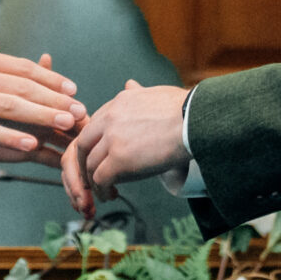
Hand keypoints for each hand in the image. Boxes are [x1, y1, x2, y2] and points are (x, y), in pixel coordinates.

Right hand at [0, 39, 83, 157]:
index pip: (22, 67)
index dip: (51, 79)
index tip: (72, 89)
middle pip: (23, 86)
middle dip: (56, 99)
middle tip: (80, 110)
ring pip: (11, 106)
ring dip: (43, 115)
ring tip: (66, 124)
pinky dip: (11, 136)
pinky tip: (31, 143)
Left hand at [60, 80, 188, 216]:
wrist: (196, 122)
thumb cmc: (186, 109)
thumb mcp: (155, 94)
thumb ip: (138, 93)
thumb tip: (130, 85)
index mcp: (119, 102)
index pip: (94, 125)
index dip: (93, 145)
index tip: (99, 156)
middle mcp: (110, 118)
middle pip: (84, 144)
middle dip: (84, 163)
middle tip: (91, 177)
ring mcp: (113, 139)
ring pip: (90, 165)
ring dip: (94, 182)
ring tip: (104, 192)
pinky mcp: (119, 159)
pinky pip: (101, 179)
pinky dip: (102, 190)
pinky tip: (111, 195)